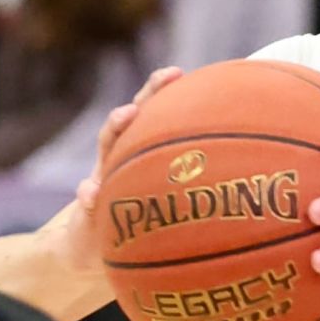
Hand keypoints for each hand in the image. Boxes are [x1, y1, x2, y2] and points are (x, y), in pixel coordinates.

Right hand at [69, 64, 183, 233]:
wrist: (94, 246)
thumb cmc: (141, 222)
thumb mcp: (169, 206)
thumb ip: (191, 193)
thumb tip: (233, 181)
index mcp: (141, 151)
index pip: (156, 114)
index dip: (167, 91)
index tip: (183, 74)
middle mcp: (121, 155)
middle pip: (136, 115)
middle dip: (149, 93)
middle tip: (168, 76)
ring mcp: (102, 174)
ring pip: (107, 144)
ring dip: (115, 126)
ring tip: (125, 114)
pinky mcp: (89, 201)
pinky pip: (87, 195)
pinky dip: (88, 193)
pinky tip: (91, 195)